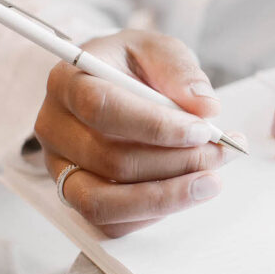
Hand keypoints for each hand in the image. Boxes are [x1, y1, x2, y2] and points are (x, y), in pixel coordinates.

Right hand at [35, 29, 240, 236]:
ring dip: (166, 197)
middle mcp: (54, 128)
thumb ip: (180, 72)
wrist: (116, 83)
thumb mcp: (159, 49)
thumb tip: (206, 107)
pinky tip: (184, 191)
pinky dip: (153, 214)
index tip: (203, 130)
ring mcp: (60, 168)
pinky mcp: (76, 196)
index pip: (101, 107)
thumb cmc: (134, 65)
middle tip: (220, 152)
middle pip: (110, 160)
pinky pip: (111, 223)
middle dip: (176, 162)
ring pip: (104, 202)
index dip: (156, 125)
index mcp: (67, 81)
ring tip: (210, 181)